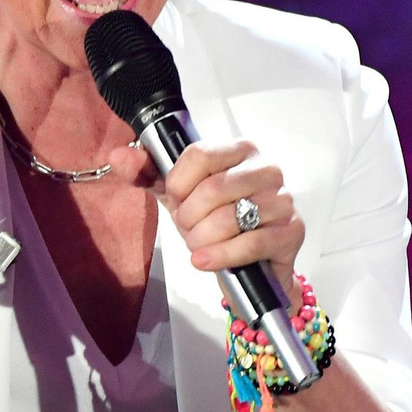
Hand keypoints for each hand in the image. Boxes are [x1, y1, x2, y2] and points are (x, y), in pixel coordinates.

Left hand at [109, 139, 304, 300]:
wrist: (247, 261)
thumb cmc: (213, 218)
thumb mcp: (176, 194)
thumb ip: (146, 172)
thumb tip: (118, 155)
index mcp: (239, 149)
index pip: (199, 155)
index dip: (178, 184)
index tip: (176, 200)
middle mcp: (266, 168)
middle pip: (212, 189)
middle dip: (188, 218)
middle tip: (187, 229)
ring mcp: (283, 199)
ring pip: (229, 217)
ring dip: (202, 239)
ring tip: (199, 245)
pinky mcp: (292, 231)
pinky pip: (251, 242)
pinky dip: (221, 255)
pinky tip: (205, 261)